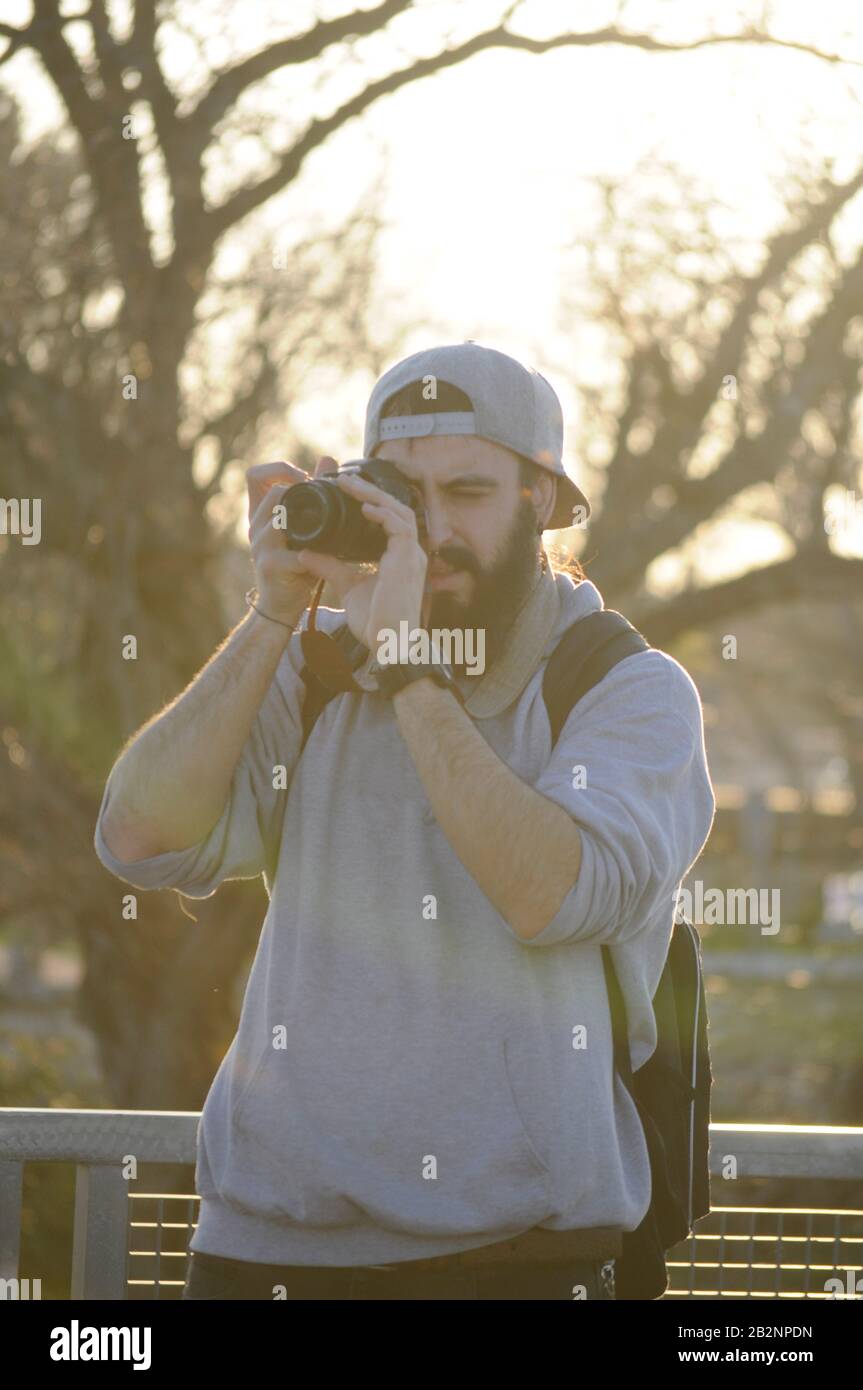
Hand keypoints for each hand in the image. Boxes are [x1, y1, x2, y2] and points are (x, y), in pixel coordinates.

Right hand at [247, 456, 337, 623]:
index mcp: (260, 514)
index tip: (303, 479)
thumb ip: (313, 494)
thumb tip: (327, 459)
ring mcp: (260, 546)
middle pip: (270, 491)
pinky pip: (296, 551)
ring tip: (325, 525)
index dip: (280, 470)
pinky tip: (327, 555)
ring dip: (305, 517)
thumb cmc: (295, 565)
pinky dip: (315, 551)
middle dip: (299, 492)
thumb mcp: (303, 528)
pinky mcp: (271, 566)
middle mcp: (256, 526)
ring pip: (279, 516)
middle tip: (321, 502)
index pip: (254, 475)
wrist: (282, 606)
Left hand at [295, 471, 428, 652]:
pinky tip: (364, 507)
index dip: (372, 502)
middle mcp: (409, 553)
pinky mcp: (407, 562)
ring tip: (350, 485)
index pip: (390, 519)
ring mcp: (411, 556)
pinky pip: (400, 528)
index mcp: (399, 557)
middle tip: (344, 479)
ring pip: (399, 511)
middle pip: (396, 508)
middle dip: (371, 491)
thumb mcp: (347, 586)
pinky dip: (382, 515)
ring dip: (374, 495)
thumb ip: (329, 566)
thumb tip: (304, 552)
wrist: (390, 645)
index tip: (348, 492)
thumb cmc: (375, 622)